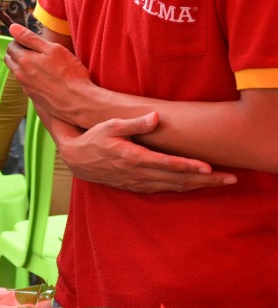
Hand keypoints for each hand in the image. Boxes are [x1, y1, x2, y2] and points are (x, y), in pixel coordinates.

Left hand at [3, 23, 92, 123]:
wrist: (78, 102)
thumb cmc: (69, 74)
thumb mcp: (53, 49)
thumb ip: (30, 38)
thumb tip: (12, 28)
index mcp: (24, 61)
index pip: (11, 46)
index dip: (20, 41)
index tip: (32, 41)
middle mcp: (20, 75)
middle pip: (10, 59)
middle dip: (18, 52)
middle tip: (36, 51)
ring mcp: (26, 87)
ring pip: (17, 72)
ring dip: (24, 65)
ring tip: (43, 64)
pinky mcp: (33, 97)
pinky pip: (26, 83)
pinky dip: (31, 77)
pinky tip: (47, 78)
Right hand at [53, 113, 235, 193]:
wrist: (77, 159)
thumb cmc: (94, 138)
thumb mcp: (110, 125)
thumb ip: (134, 123)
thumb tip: (155, 117)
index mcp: (133, 158)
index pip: (167, 164)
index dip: (189, 166)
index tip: (208, 168)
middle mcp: (139, 174)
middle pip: (178, 179)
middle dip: (206, 180)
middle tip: (230, 179)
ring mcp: (139, 182)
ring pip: (174, 187)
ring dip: (199, 186)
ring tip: (221, 183)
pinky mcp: (137, 186)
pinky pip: (165, 190)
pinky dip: (183, 189)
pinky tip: (196, 186)